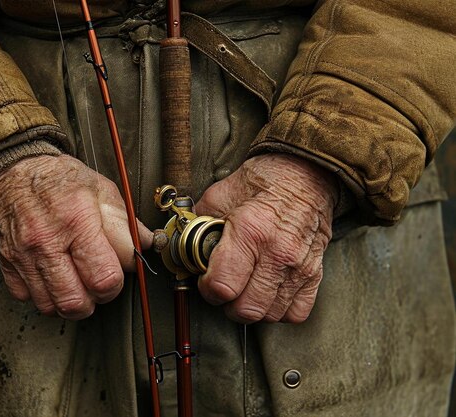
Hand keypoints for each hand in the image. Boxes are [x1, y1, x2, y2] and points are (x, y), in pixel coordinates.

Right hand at [0, 155, 152, 319]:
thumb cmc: (59, 179)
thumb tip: (146, 245)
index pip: (103, 279)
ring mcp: (23, 254)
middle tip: (96, 284)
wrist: (14, 169)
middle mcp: (46, 241)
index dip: (115, 284)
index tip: (116, 275)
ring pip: (50, 306)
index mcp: (76, 221)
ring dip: (68, 301)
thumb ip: (125, 223)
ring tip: (76, 281)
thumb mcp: (101, 190)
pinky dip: (42, 294)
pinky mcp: (6, 262)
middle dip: (93, 300)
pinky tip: (52, 277)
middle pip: (75, 302)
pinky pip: (26, 297)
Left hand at [195, 154, 337, 322]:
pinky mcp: (315, 274)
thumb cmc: (263, 182)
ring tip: (245, 288)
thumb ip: (197, 223)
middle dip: (227, 304)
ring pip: (270, 315)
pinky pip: (296, 313)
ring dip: (252, 308)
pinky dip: (279, 310)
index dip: (207, 289)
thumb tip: (180, 244)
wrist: (306, 173)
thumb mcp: (220, 195)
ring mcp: (299, 267)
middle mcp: (277, 253)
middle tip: (224, 288)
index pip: (222, 287)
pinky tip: (268, 292)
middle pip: (246, 309)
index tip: (206, 280)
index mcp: (250, 231)